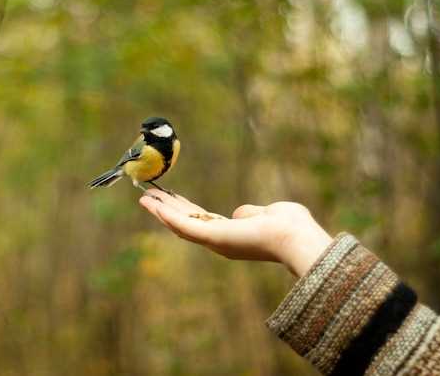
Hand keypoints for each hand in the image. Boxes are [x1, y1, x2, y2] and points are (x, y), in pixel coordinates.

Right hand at [139, 190, 332, 276]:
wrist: (296, 237)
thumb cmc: (289, 226)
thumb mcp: (265, 213)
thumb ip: (251, 213)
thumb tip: (240, 213)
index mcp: (231, 235)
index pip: (201, 221)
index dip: (183, 209)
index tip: (171, 198)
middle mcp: (218, 242)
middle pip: (185, 222)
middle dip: (166, 209)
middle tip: (149, 196)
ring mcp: (214, 241)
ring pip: (179, 225)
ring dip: (160, 211)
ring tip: (144, 198)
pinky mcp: (212, 237)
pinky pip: (183, 225)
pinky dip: (165, 215)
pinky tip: (152, 204)